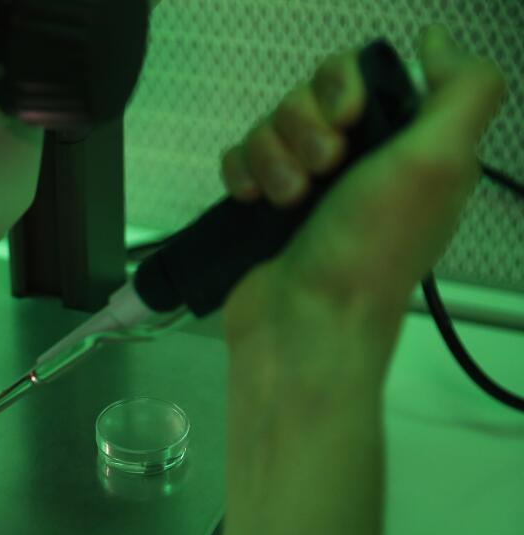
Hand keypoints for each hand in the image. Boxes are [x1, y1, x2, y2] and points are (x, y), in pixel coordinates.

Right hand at [221, 27, 504, 372]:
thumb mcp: (440, 162)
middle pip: (308, 96)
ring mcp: (306, 186)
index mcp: (407, 148)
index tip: (346, 119)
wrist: (303, 322)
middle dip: (302, 127)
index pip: (362, 75)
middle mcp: (358, 163)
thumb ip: (462, 89)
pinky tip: (252, 200)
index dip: (343, 85)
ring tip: (286, 201)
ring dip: (272, 158)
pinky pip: (240, 159)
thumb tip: (435, 42)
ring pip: (270, 126)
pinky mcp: (262, 207)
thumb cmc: (370, 248)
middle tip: (320, 171)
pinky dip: (242, 173)